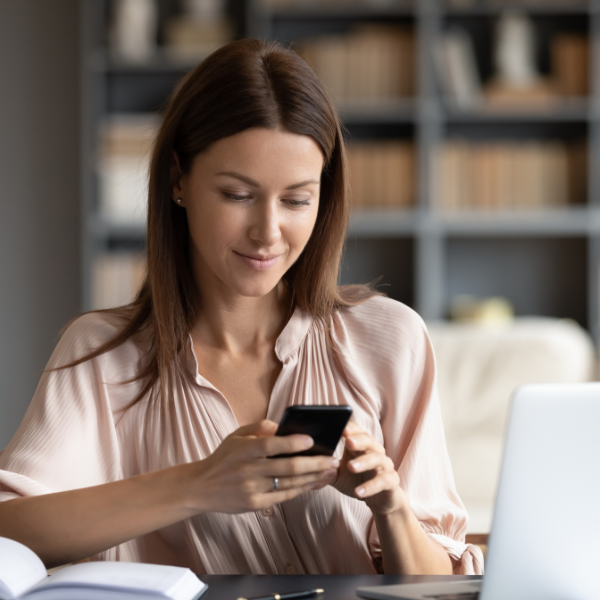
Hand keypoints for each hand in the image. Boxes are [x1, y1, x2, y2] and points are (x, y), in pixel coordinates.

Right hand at [184, 420, 338, 513]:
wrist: (201, 487)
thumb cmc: (224, 457)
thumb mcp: (236, 435)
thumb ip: (260, 427)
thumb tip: (284, 426)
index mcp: (243, 450)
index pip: (270, 445)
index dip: (291, 442)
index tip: (311, 440)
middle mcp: (247, 470)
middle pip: (287, 468)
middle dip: (314, 464)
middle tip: (332, 459)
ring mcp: (251, 489)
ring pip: (289, 484)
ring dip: (313, 478)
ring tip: (330, 471)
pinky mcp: (254, 505)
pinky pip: (284, 496)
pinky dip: (301, 489)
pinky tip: (314, 483)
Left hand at [331, 422, 407, 514]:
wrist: (380, 499)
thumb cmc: (357, 481)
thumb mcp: (338, 474)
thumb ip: (325, 467)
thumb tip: (304, 462)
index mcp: (361, 445)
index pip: (356, 431)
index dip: (349, 428)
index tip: (338, 426)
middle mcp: (374, 451)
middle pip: (368, 440)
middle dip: (358, 440)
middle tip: (347, 441)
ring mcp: (384, 465)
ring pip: (376, 458)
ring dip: (364, 462)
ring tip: (351, 466)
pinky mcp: (391, 481)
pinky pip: (383, 481)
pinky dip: (371, 486)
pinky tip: (359, 492)